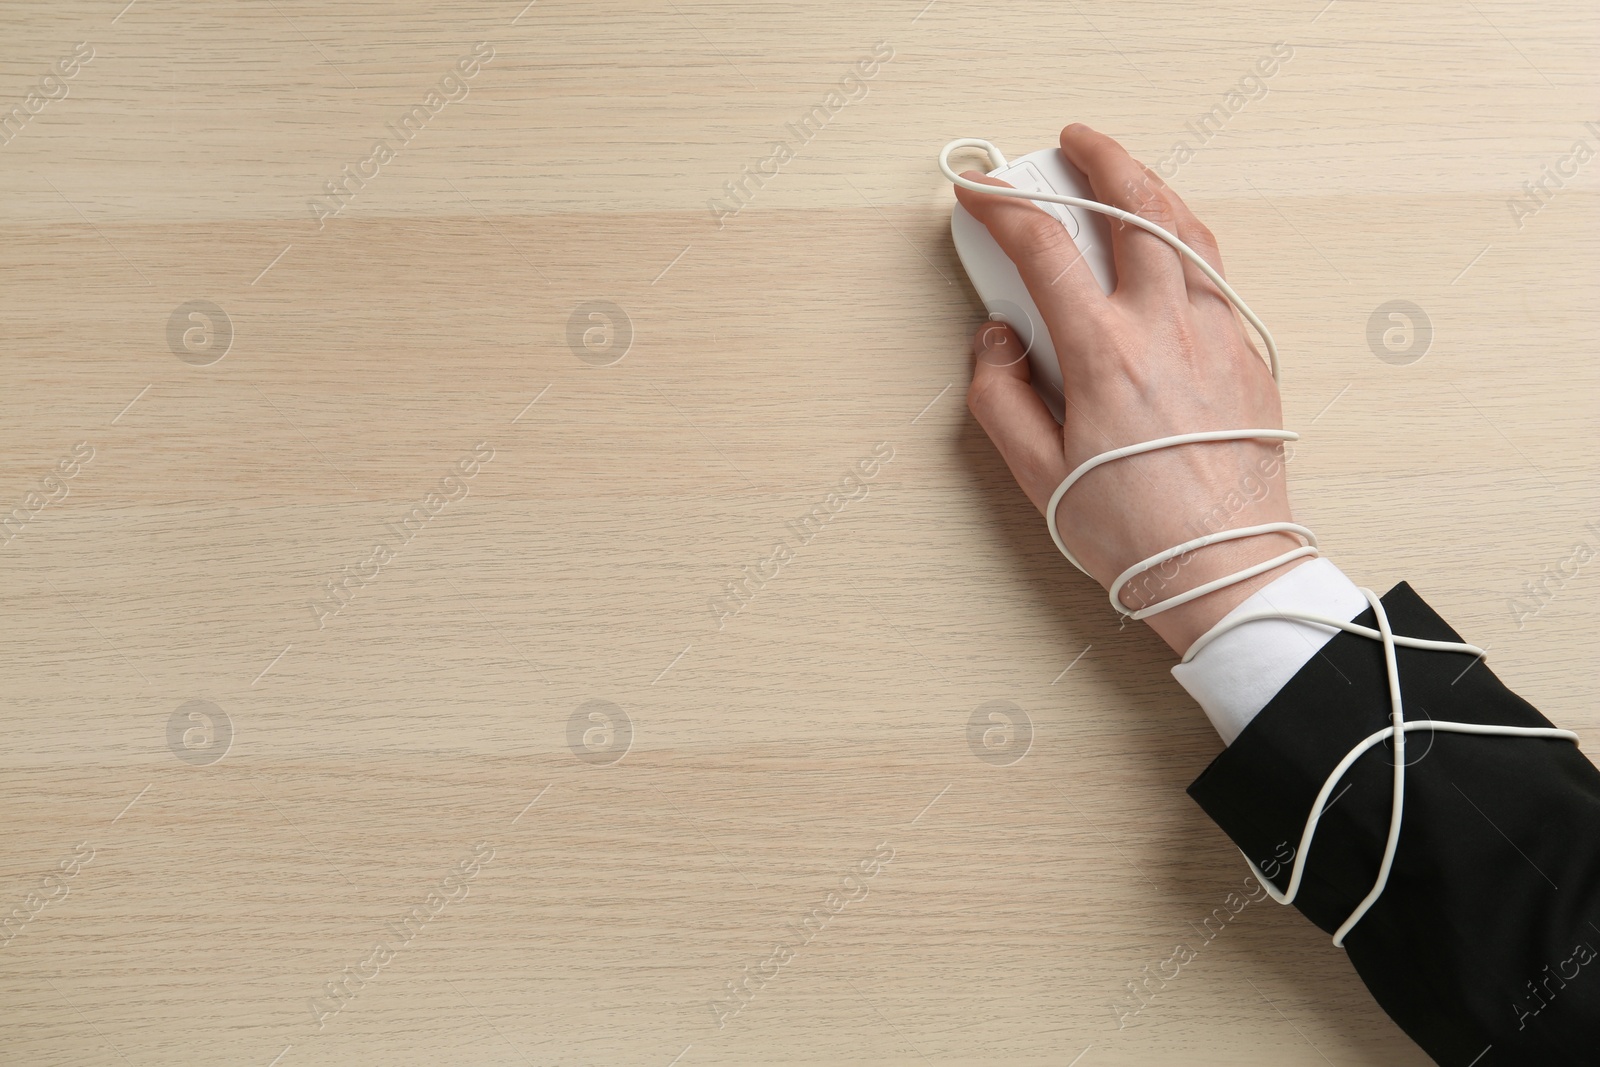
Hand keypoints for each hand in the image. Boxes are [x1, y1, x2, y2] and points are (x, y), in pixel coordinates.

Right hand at [957, 123, 1307, 655]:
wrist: (1225, 567)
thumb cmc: (1137, 532)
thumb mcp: (1036, 473)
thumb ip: (999, 396)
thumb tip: (996, 341)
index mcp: (1107, 353)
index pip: (1044, 249)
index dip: (1003, 207)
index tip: (980, 191)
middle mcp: (1168, 329)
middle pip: (1134, 210)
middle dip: (1099, 161)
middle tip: (1073, 142)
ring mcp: (1218, 335)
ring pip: (1188, 231)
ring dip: (1153, 188)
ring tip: (1127, 173)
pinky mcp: (1249, 355)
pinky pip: (1218, 273)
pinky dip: (1187, 239)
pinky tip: (1173, 245)